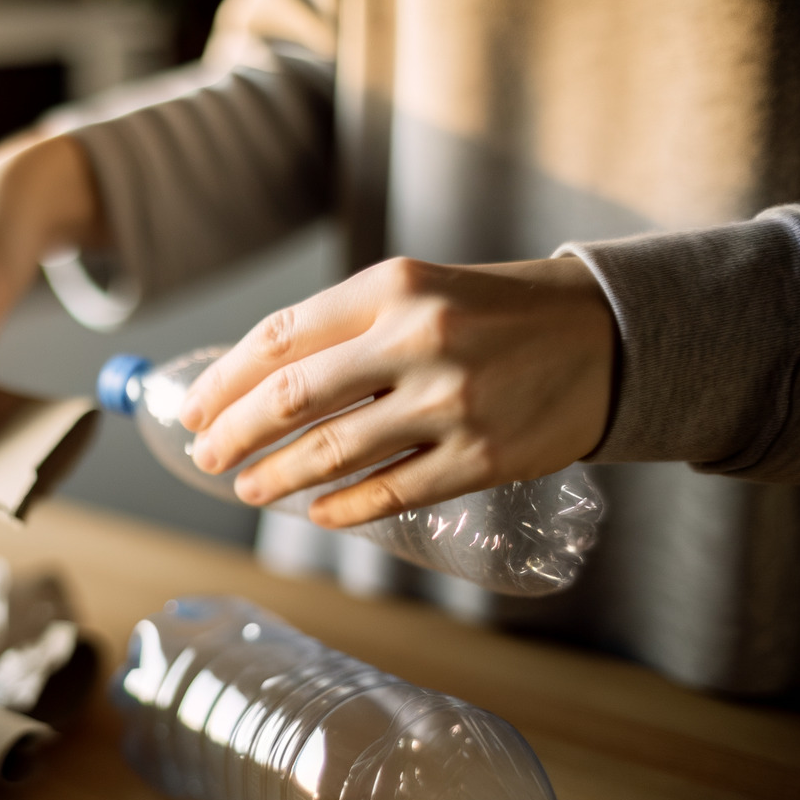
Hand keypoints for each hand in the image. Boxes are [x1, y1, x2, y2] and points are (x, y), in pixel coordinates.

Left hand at [179, 256, 615, 527]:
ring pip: (333, 453)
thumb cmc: (495, 312)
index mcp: (394, 287)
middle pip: (292, 399)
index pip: (279, 339)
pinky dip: (341, 509)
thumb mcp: (420, 289)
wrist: (608, 335)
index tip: (191, 410)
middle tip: (206, 457)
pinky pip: (390, 493)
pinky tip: (316, 513)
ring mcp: (452, 402)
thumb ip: (346, 328)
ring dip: (276, 477)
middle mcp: (419, 339)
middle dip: (233, 434)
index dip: (222, 381)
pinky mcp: (482, 458)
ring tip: (249, 488)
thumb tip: (256, 385)